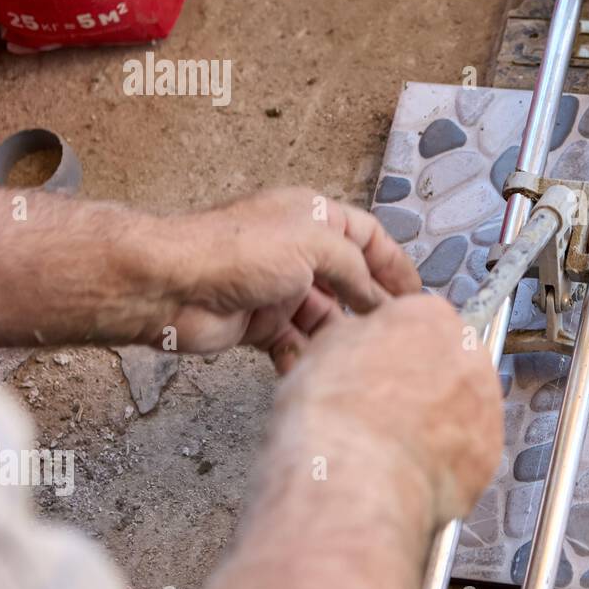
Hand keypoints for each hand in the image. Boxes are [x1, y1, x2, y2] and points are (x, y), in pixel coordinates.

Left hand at [162, 188, 419, 370]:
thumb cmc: (238, 250)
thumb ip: (355, 270)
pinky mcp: (260, 323)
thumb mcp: (315, 244)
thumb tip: (379, 300)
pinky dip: (309, 358)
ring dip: (342, 338)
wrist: (170, 286)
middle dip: (372, 308)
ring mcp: (279, 288)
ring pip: (326, 318)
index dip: (395, 266)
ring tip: (364, 359)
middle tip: (398, 336)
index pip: (369, 238)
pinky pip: (296, 344)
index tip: (418, 298)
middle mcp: (298, 250)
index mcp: (314, 217)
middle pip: (350, 282)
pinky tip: (323, 371)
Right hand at [273, 293, 502, 523]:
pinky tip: (412, 471)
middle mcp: (468, 354)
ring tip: (397, 447)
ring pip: (465, 408)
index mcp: (429, 318)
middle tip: (388, 412)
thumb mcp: (326, 347)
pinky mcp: (490, 452)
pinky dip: (447, 463)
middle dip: (426, 385)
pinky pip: (469, 453)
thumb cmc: (333, 412)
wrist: (354, 476)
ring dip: (439, 423)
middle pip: (451, 363)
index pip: (423, 323)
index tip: (383, 371)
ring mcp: (486, 404)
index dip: (398, 352)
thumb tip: (365, 345)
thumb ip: (361, 337)